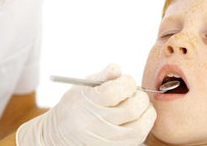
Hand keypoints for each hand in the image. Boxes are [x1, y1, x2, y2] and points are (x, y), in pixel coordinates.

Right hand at [16, 64, 156, 145]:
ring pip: (140, 127)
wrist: (61, 134)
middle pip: (132, 108)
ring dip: (146, 112)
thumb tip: (120, 69)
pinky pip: (138, 138)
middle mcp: (98, 123)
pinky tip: (136, 117)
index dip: (127, 82)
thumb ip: (104, 74)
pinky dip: (143, 124)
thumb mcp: (84, 85)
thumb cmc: (75, 105)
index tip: (126, 81)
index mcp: (90, 102)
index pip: (116, 91)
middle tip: (134, 93)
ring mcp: (108, 140)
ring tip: (137, 105)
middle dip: (139, 96)